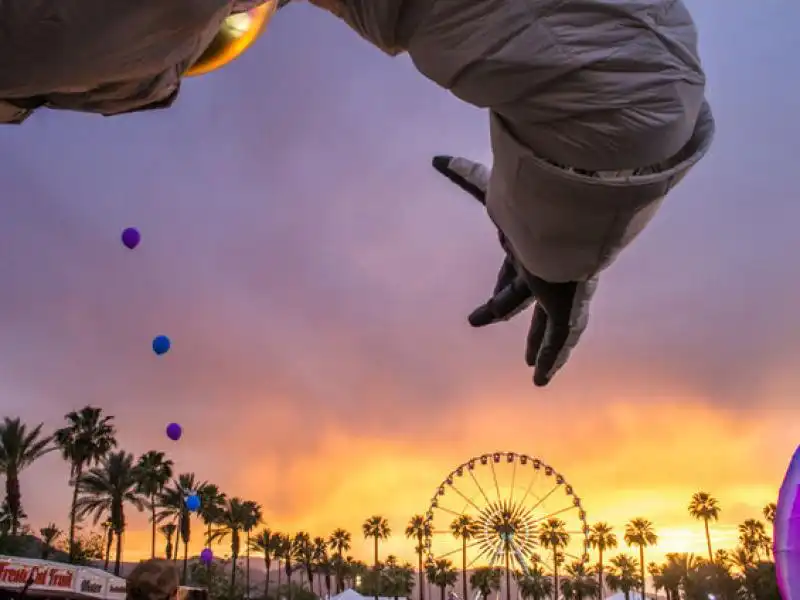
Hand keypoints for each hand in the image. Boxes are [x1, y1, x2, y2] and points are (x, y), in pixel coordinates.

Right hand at [432, 155, 595, 385]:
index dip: (499, 289)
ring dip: (537, 344)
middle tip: (489, 324)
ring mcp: (558, 291)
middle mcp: (543, 272)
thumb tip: (439, 156)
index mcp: (526, 249)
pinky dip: (551, 360)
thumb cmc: (531, 208)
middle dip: (507, 310)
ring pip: (548, 325)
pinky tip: (542, 379)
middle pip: (522, 298)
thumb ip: (469, 174)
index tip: (489, 309)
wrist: (567, 219)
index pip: (509, 274)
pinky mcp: (568, 308)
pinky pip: (559, 340)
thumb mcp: (493, 192)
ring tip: (531, 366)